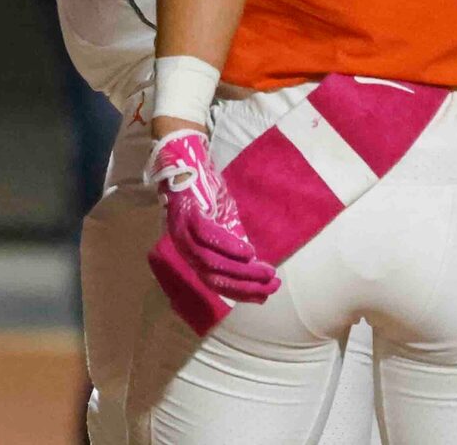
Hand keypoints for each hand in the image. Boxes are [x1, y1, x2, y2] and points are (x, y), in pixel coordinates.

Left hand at [145, 128, 279, 302]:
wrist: (186, 160)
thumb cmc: (205, 192)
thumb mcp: (222, 222)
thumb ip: (232, 243)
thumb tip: (253, 265)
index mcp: (192, 253)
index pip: (215, 284)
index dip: (241, 293)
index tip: (266, 295)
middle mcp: (184, 248)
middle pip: (214, 278)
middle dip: (246, 285)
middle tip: (273, 284)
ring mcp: (183, 233)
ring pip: (212, 263)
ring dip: (242, 271)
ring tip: (266, 271)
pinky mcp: (187, 215)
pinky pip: (209, 237)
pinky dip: (230, 247)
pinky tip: (249, 252)